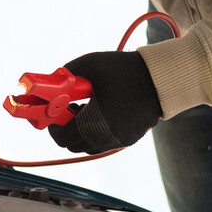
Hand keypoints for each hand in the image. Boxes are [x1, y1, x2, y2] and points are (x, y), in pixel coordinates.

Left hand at [47, 51, 162, 153]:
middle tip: (70, 110)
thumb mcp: (90, 65)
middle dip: (67, 129)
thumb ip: (66, 74)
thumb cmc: (125, 70)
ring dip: (82, 132)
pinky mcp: (129, 139)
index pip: (62, 138)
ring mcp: (119, 140)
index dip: (53, 127)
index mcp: (93, 123)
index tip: (54, 115)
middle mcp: (105, 137)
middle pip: (74, 145)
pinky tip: (103, 112)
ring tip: (88, 109)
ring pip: (89, 146)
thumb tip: (50, 83)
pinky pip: (105, 142)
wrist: (160, 78)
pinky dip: (97, 132)